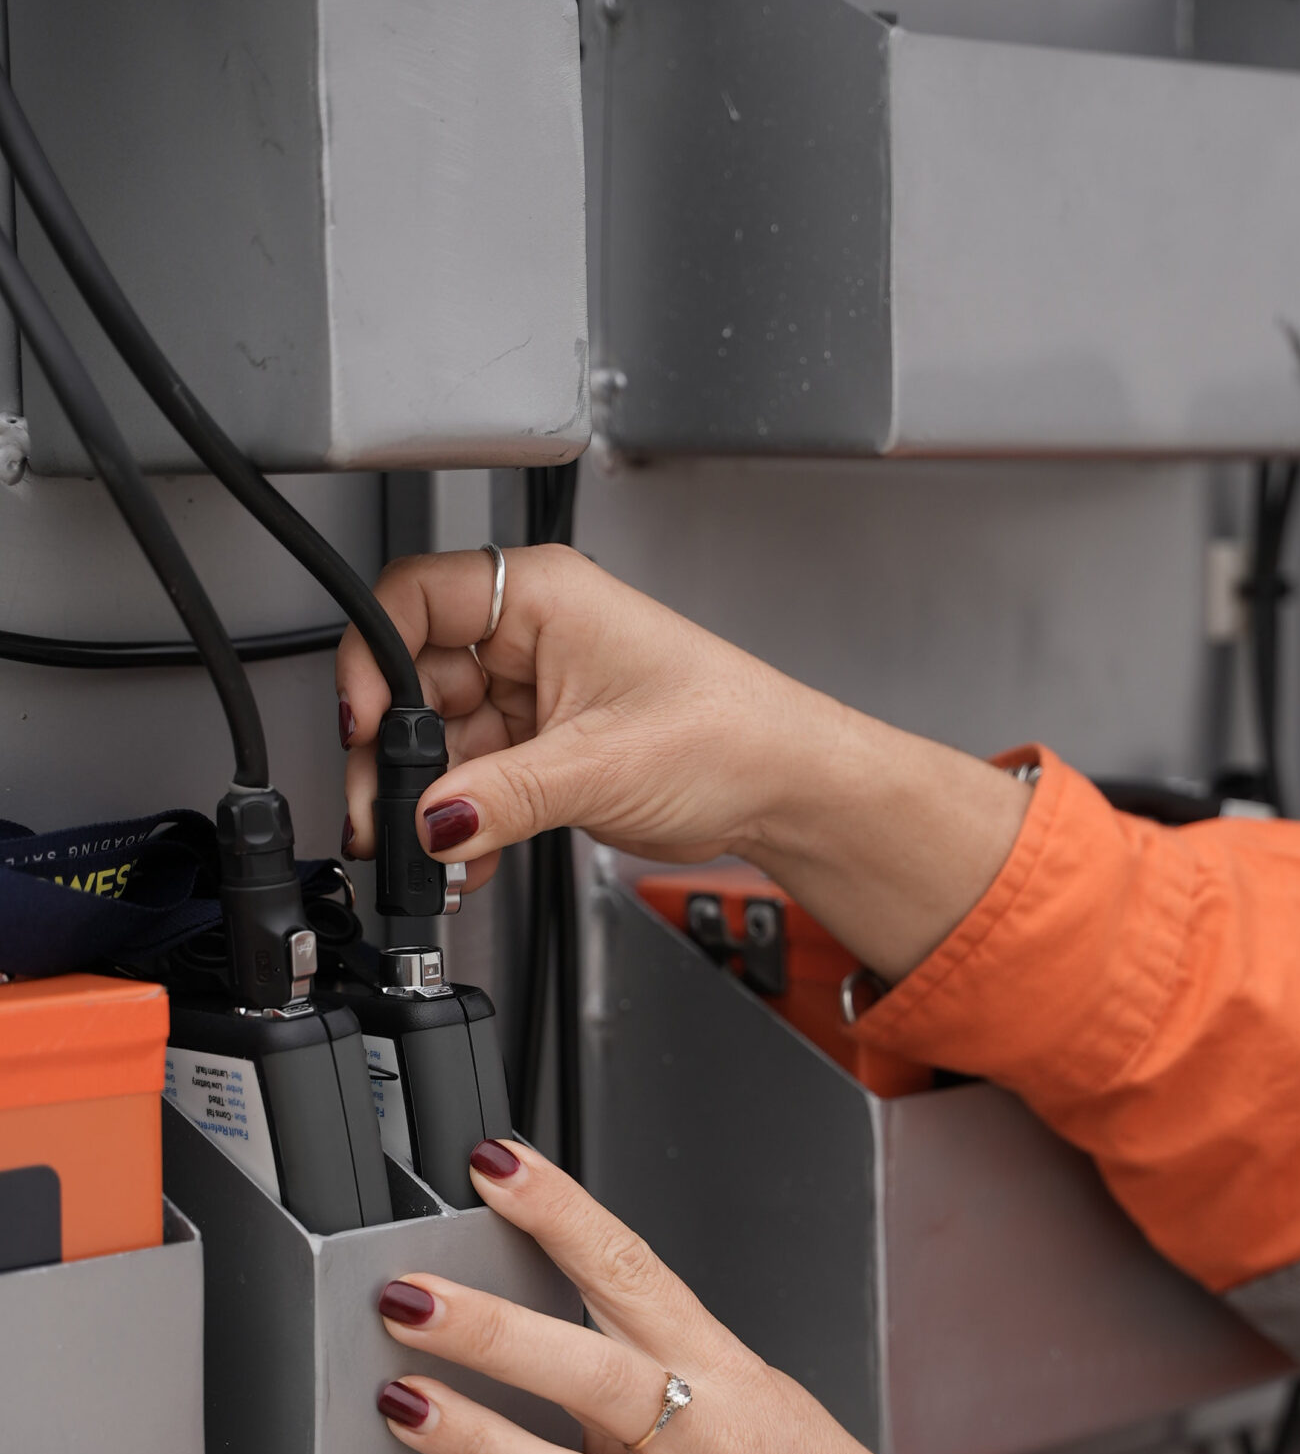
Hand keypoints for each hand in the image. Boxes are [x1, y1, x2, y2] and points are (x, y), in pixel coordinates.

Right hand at [337, 545, 1028, 985]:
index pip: (413, 599)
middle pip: (415, 679)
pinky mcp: (543, 747)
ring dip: (428, 801)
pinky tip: (465, 856)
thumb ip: (502, 796)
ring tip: (429, 852)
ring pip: (440, 740)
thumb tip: (429, 821)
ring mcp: (534, 693)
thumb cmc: (733, 734)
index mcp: (544, 596)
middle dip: (393, 753)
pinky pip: (474, 781)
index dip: (372, 657)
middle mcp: (531, 635)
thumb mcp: (602, 764)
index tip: (362, 722)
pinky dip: (463, 820)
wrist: (784, 790)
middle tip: (384, 813)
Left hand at [373, 1140, 973, 1453]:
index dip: (562, 1212)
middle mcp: (709, 1448)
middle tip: (411, 1298)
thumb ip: (658, 1369)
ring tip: (402, 1406)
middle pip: (591, 1372)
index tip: (498, 1165)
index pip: (636, 1272)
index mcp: (731, 1375)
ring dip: (474, 1442)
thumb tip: (545, 1330)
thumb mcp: (762, 1401)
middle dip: (492, 1331)